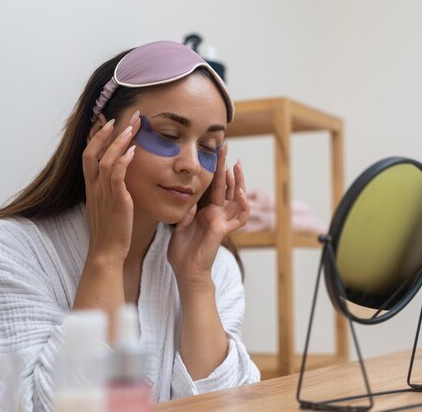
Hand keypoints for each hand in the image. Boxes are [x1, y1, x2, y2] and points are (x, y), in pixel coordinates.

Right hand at [82, 111, 140, 263]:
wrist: (107, 253)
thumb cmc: (111, 232)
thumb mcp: (108, 206)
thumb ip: (112, 190)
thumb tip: (121, 178)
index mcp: (91, 187)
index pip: (89, 154)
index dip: (98, 136)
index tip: (110, 122)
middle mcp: (94, 187)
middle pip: (94, 151)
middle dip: (109, 131)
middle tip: (127, 116)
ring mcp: (103, 194)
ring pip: (105, 159)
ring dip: (119, 141)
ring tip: (134, 127)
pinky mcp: (116, 202)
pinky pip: (116, 176)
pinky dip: (123, 161)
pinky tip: (134, 151)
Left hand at [167, 144, 248, 292]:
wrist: (185, 272)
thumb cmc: (181, 253)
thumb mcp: (178, 225)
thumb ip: (185, 212)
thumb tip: (187, 196)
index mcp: (205, 211)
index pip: (212, 185)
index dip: (214, 169)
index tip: (214, 152)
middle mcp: (217, 214)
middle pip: (226, 186)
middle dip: (226, 167)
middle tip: (226, 149)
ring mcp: (222, 221)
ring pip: (237, 197)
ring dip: (238, 181)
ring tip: (235, 166)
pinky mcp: (224, 230)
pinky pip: (240, 216)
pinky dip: (243, 204)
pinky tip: (238, 193)